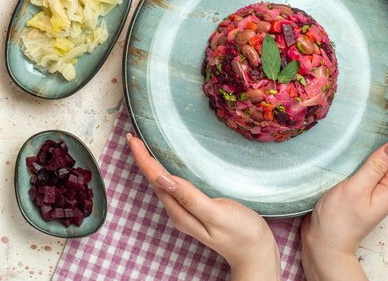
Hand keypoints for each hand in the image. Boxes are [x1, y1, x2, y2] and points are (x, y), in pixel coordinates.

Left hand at [127, 134, 281, 280]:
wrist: (255, 251)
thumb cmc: (241, 232)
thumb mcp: (217, 214)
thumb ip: (189, 198)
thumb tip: (162, 179)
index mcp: (179, 211)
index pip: (156, 179)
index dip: (143, 158)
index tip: (132, 139)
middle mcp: (177, 211)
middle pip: (154, 180)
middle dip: (142, 158)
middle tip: (132, 137)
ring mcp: (185, 210)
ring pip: (162, 183)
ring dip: (150, 164)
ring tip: (141, 146)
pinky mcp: (193, 207)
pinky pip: (173, 185)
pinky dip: (164, 170)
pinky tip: (164, 163)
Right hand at [301, 106, 387, 280]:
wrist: (323, 244)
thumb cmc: (338, 221)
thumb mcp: (356, 189)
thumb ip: (375, 166)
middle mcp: (385, 187)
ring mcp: (373, 189)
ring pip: (386, 160)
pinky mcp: (359, 189)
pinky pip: (371, 166)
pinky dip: (373, 151)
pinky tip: (368, 145)